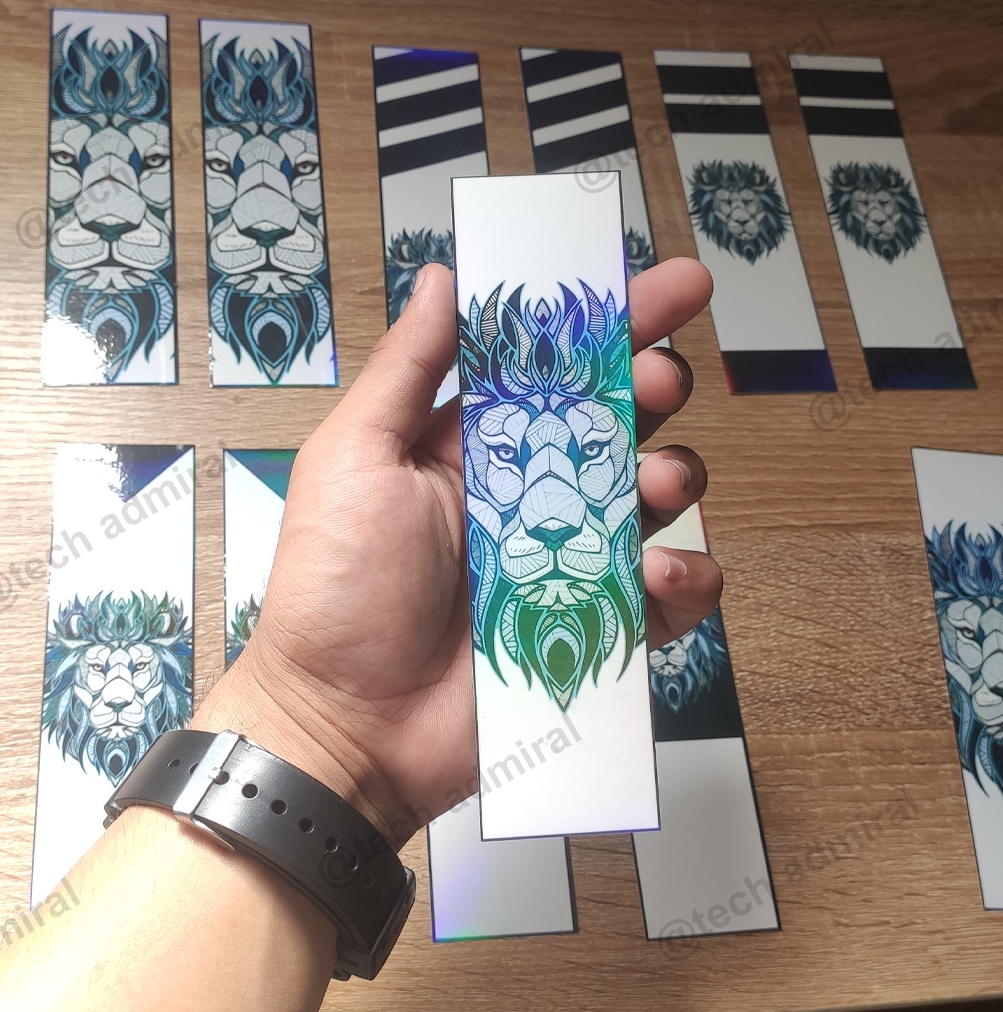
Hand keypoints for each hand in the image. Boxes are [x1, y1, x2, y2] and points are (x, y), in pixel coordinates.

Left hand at [197, 259, 721, 844]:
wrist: (346, 724)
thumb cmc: (334, 591)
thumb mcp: (355, 459)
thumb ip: (406, 369)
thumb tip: (444, 283)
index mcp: (474, 447)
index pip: (554, 367)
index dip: (613, 323)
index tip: (671, 289)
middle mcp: (527, 496)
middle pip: (616, 425)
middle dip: (653, 390)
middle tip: (660, 383)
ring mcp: (563, 562)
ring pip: (651, 502)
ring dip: (671, 477)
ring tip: (652, 486)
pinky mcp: (590, 628)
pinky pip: (664, 597)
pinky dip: (683, 580)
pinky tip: (660, 575)